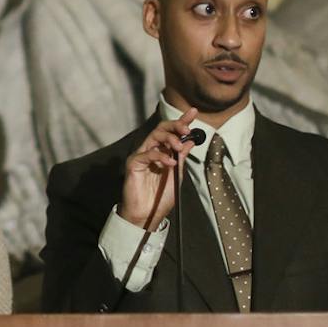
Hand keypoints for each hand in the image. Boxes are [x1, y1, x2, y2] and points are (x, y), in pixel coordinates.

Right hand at [119, 108, 201, 230]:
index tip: (193, 112)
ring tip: (179, 148)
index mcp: (163, 151)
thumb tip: (191, 140)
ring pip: (154, 136)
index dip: (182, 120)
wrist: (148, 214)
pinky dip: (160, 156)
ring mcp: (142, 155)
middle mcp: (152, 150)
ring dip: (169, 139)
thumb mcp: (177, 173)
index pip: (172, 132)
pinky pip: (147, 154)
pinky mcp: (133, 163)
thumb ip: (182, 156)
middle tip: (186, 130)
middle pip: (162, 129)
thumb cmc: (161, 196)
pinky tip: (170, 163)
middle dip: (175, 126)